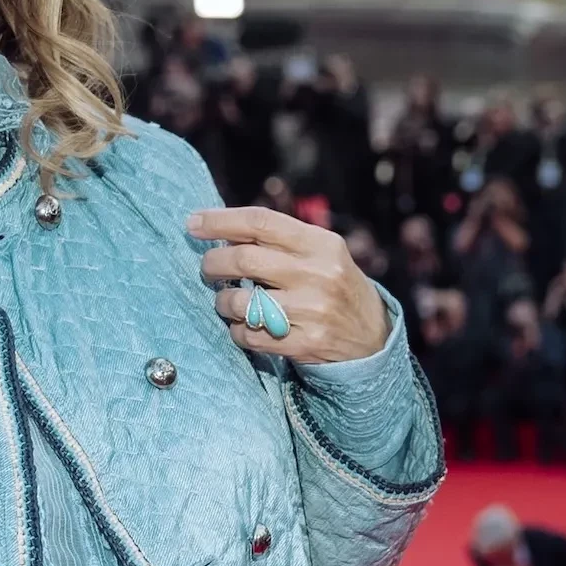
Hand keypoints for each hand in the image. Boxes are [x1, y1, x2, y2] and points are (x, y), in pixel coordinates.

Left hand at [189, 206, 390, 367]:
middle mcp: (318, 274)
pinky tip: (243, 327)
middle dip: (214, 262)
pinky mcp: (305, 343)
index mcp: (320, 243)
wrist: (372, 336)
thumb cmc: (333, 286)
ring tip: (227, 302)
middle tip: (207, 267)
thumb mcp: (321, 253)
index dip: (221, 221)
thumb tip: (221, 230)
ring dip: (223, 302)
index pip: (261, 222)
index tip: (193, 223)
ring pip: (242, 302)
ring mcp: (312, 311)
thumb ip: (280, 241)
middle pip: (245, 259)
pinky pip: (250, 336)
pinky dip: (237, 331)